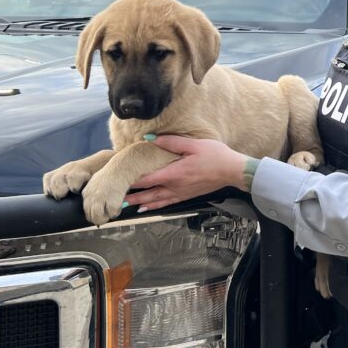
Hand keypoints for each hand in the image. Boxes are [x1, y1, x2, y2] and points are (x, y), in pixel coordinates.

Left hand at [123, 135, 247, 213]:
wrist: (232, 171)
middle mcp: (175, 186)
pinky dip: (154, 206)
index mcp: (174, 173)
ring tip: (125, 205)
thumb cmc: (215, 155)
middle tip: (114, 198)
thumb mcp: (193, 144)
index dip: (131, 180)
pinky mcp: (186, 195)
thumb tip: (150, 139)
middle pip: (148, 193)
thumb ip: (170, 142)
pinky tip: (146, 208)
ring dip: (139, 203)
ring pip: (155, 200)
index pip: (147, 179)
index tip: (117, 180)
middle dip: (131, 195)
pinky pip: (166, 203)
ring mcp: (181, 193)